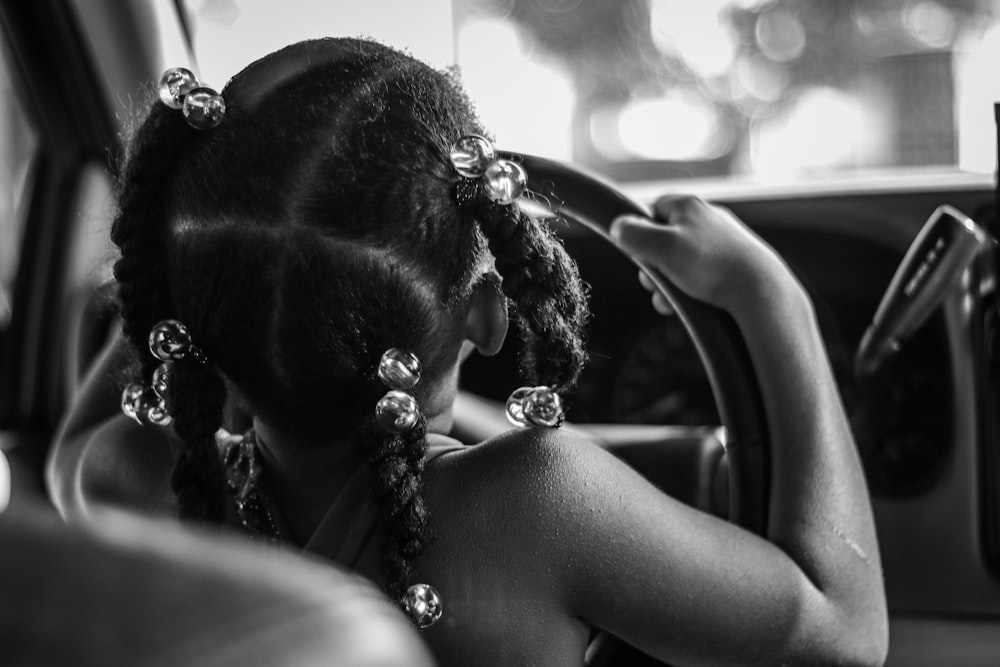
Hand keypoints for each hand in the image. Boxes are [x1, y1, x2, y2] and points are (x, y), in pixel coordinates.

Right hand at [610, 195, 795, 313]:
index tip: (638, 255)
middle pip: (663, 240)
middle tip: (655, 284)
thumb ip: (633, 234)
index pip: (650, 211)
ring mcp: (722, 242)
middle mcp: (707, 219)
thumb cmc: (713, 267)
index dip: (638, 235)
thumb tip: (617, 226)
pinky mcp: (734, 264)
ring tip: (673, 301)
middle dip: (653, 267)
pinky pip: (701, 275)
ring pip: (680, 262)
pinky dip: (691, 290)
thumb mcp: (661, 248)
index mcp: (689, 205)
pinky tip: (693, 304)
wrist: (761, 293)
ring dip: (669, 284)